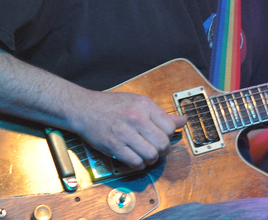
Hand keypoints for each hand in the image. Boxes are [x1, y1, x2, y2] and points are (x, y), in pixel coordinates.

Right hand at [68, 90, 187, 168]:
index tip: (163, 138)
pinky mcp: (114, 146)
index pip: (170, 127)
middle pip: (162, 143)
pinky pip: (136, 162)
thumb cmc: (111, 105)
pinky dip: (139, 165)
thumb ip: (160, 114)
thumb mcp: (138, 102)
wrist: (84, 108)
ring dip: (151, 159)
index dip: (169, 136)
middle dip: (162, 150)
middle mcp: (136, 118)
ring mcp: (124, 133)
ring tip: (146, 155)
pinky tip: (135, 159)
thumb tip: (183, 121)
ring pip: (151, 155)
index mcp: (144, 105)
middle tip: (156, 149)